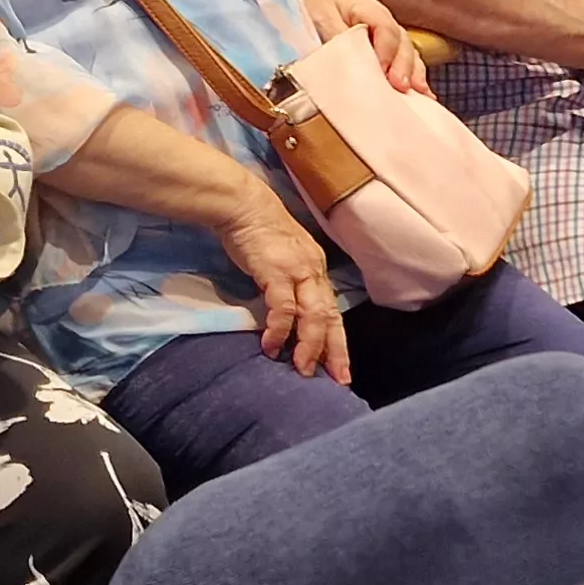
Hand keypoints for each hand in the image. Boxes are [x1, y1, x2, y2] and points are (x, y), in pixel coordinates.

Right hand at [211, 188, 348, 382]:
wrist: (243, 204)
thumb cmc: (258, 231)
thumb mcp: (282, 258)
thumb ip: (289, 283)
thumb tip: (288, 313)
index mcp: (316, 270)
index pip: (331, 311)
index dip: (337, 341)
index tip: (340, 369)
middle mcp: (314, 272)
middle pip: (331, 318)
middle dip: (335, 352)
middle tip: (339, 380)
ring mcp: (298, 271)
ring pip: (314, 316)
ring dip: (310, 346)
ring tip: (303, 370)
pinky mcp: (277, 272)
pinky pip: (284, 308)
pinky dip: (280, 330)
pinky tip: (271, 346)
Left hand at [299, 0, 427, 92]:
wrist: (313, 3)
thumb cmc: (318, 8)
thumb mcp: (321, 17)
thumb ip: (335, 33)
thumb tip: (347, 54)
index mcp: (367, 9)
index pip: (384, 27)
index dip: (386, 49)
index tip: (381, 69)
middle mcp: (384, 21)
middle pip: (402, 41)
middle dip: (403, 65)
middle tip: (400, 87)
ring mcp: (389, 36)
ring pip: (409, 53)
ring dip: (414, 74)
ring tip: (419, 95)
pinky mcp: (389, 51)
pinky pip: (408, 63)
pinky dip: (415, 79)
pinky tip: (423, 96)